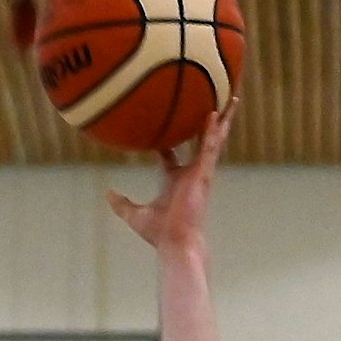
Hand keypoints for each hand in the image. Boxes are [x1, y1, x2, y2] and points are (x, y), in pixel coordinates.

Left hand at [108, 99, 237, 250]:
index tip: (163, 128)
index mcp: (175, 179)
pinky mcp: (204, 173)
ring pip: (214, 139)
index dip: (167, 141)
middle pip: (201, 142)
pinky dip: (212, 130)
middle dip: (209, 125)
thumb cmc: (160, 233)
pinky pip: (210, 146)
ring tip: (232, 98)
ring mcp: (200, 171)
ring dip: (223, 120)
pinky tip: (215, 113)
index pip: (171, 154)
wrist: (175, 241)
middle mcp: (191, 173)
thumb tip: (108, 193)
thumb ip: (121, 203)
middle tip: (215, 105)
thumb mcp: (134, 214)